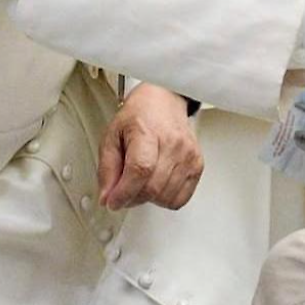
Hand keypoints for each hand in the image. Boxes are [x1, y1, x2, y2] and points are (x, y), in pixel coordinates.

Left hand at [97, 83, 202, 210]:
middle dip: (132, 198)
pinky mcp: (197, 164)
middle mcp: (172, 143)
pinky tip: (157, 186)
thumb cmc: (138, 117)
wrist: (163, 102)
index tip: (113, 201)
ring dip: (148, 199)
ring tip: (141, 184)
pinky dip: (165, 200)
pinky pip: (180, 199)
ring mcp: (188, 154)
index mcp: (147, 131)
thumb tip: (107, 198)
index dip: (124, 192)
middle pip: (153, 187)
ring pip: (165, 197)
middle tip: (122, 193)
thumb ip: (107, 169)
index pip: (140, 169)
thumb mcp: (111, 137)